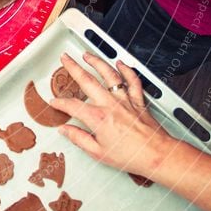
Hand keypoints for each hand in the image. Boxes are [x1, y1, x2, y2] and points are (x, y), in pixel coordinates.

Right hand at [52, 52, 169, 179]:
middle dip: (73, 67)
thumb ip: (79, 139)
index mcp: (98, 118)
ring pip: (109, 75)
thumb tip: (65, 130)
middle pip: (87, 81)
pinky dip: (127, 70)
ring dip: (97, 62)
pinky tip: (121, 63)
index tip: (54, 102)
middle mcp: (110, 104)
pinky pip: (132, 81)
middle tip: (65, 58)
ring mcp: (125, 100)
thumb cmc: (130, 156)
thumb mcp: (98, 153)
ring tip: (87, 55)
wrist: (156, 155)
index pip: (73, 106)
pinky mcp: (138, 100)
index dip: (60, 103)